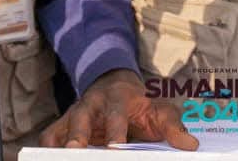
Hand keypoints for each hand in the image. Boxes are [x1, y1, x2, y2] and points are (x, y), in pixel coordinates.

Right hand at [40, 68, 197, 149]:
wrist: (115, 84)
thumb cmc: (140, 103)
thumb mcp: (159, 109)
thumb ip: (172, 127)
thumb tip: (190, 146)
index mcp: (118, 97)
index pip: (116, 113)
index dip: (115, 130)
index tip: (115, 147)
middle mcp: (92, 104)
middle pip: (81, 118)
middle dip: (77, 136)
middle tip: (75, 152)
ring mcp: (75, 114)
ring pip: (61, 128)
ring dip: (59, 144)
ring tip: (60, 158)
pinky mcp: (63, 125)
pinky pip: (49, 136)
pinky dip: (47, 149)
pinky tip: (49, 160)